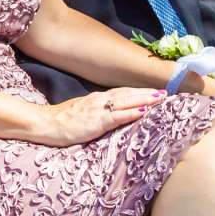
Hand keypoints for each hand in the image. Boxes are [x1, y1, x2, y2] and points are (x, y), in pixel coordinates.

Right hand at [40, 88, 164, 145]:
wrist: (47, 124)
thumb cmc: (63, 120)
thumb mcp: (83, 111)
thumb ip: (98, 110)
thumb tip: (111, 112)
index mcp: (98, 98)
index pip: (122, 92)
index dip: (139, 91)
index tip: (154, 91)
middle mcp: (100, 100)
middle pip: (128, 94)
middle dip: (147, 93)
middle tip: (166, 92)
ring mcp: (99, 110)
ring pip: (127, 102)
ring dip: (145, 99)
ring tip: (161, 98)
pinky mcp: (96, 122)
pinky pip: (117, 116)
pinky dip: (131, 113)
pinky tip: (143, 112)